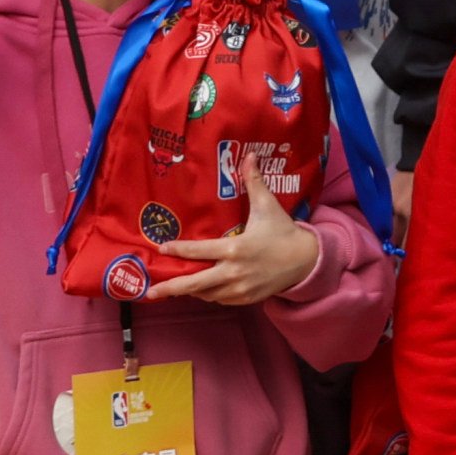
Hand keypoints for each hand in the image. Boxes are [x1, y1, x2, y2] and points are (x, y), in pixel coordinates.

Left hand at [148, 177, 322, 304]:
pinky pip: (219, 299)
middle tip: (150, 292)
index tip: (162, 248)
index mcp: (236, 249)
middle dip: (170, 288)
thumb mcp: (267, 206)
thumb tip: (248, 155)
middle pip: (194, 284)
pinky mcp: (245, 300)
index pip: (199, 252)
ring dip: (191, 289)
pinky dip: (209, 294)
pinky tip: (202, 288)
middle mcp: (233, 272)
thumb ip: (254, 182)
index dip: (178, 250)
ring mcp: (239, 289)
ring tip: (173, 287)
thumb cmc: (283, 231)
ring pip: (206, 294)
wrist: (305, 260)